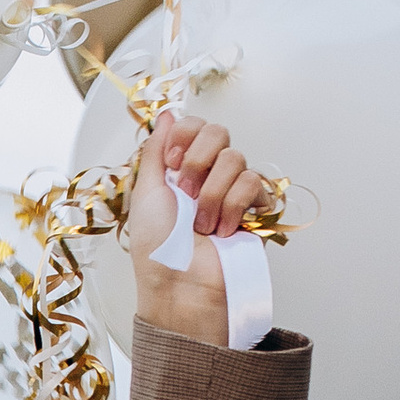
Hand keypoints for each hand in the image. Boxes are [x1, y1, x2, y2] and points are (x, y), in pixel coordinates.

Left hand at [125, 114, 272, 349]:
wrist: (181, 285)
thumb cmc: (157, 248)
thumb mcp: (145, 192)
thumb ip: (156, 150)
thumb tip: (166, 114)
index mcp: (179, 168)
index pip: (195, 125)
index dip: (185, 136)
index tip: (171, 163)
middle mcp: (207, 174)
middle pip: (218, 133)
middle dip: (198, 162)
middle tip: (185, 194)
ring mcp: (232, 191)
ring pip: (236, 159)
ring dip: (212, 194)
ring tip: (201, 225)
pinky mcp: (253, 210)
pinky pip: (253, 184)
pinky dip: (233, 207)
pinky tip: (222, 230)